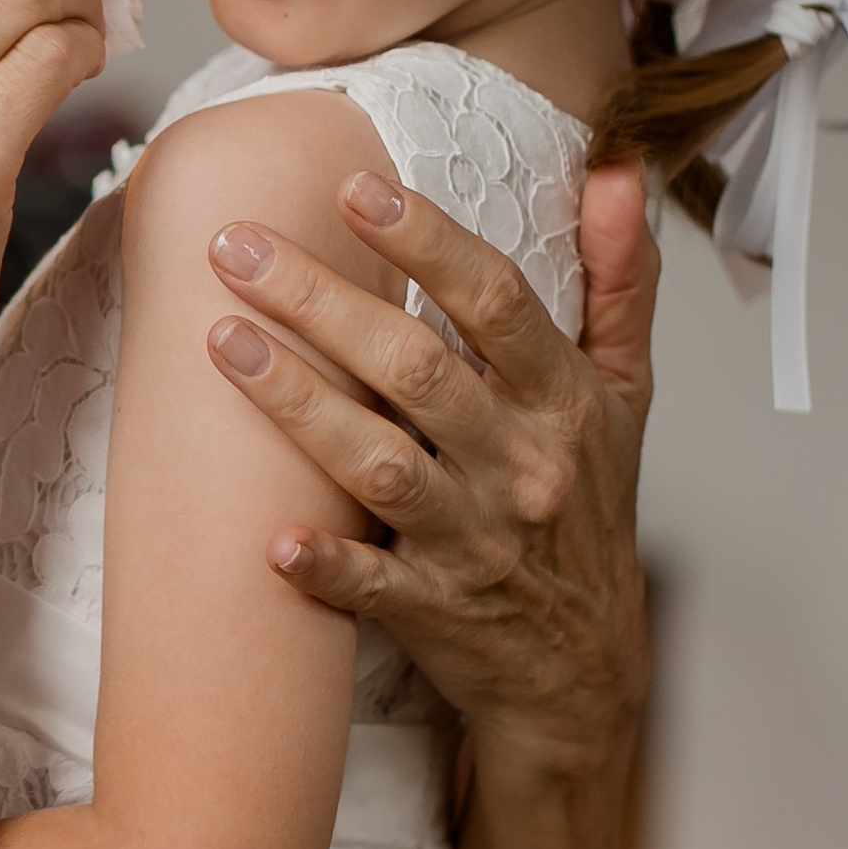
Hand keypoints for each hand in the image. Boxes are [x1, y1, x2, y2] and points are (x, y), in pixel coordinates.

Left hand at [204, 156, 653, 781]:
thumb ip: (620, 282)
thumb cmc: (588, 516)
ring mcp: (478, 542)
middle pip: (417, 369)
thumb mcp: (626, 397)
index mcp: (564, 403)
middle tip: (235, 246)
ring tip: (221, 342)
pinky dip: (329, 567)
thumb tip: (618, 174)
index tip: (354, 187)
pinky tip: (272, 538)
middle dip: (321, 301)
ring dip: (299, 404)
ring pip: (382, 464)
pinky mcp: (436, 611)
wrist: (585, 674)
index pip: (497, 302)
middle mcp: (522, 466)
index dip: (428, 242)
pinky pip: (377, 587)